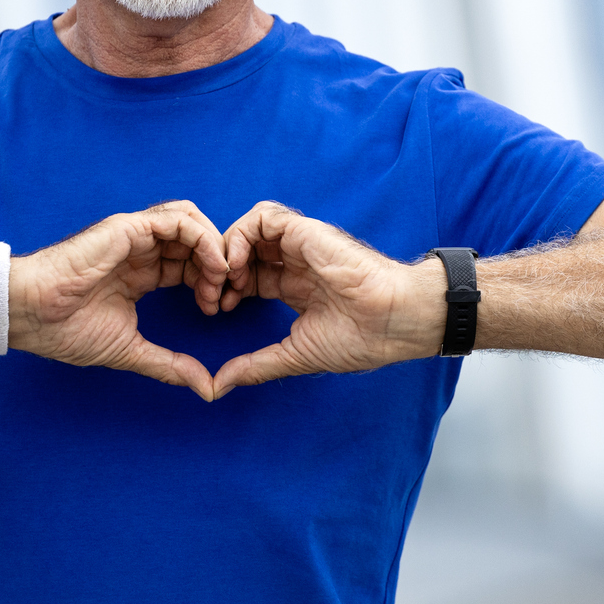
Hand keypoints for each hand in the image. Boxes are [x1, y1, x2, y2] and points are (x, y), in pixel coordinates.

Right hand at [8, 201, 229, 398]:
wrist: (31, 314)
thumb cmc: (66, 331)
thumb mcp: (130, 350)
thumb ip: (169, 365)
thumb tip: (207, 389)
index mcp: (141, 274)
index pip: (189, 266)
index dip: (210, 283)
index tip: (216, 310)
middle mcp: (141, 250)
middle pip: (196, 242)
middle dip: (218, 266)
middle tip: (225, 296)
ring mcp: (135, 236)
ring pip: (192, 222)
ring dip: (214, 247)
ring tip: (220, 278)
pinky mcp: (129, 227)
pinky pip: (178, 220)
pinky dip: (203, 238)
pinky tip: (210, 265)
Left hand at [212, 202, 444, 395]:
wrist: (392, 320)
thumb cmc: (359, 339)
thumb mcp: (295, 354)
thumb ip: (256, 366)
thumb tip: (217, 386)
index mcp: (296, 287)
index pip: (249, 277)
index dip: (226, 290)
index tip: (217, 311)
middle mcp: (296, 261)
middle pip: (244, 252)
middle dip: (219, 272)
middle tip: (211, 297)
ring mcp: (300, 244)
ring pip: (249, 229)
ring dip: (228, 250)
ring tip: (225, 279)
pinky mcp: (305, 231)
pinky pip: (262, 218)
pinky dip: (241, 236)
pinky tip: (238, 264)